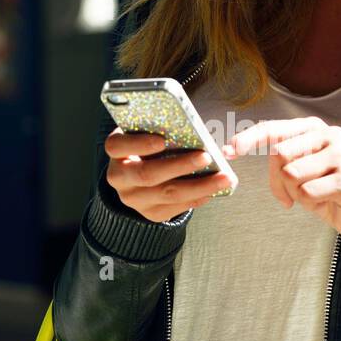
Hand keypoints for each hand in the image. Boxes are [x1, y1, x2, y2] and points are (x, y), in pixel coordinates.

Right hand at [103, 128, 237, 223]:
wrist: (140, 174)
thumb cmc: (149, 144)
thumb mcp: (148, 131)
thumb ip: (162, 127)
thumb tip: (193, 128)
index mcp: (116, 151)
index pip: (118, 146)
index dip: (139, 143)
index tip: (162, 139)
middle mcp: (119, 177)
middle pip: (148, 174)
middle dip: (180, 165)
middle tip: (206, 157)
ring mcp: (134, 199)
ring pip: (168, 194)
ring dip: (200, 186)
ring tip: (224, 177)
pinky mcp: (150, 213)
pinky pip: (177, 208)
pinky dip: (198, 197)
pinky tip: (214, 189)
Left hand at [223, 116, 340, 263]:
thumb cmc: (325, 192)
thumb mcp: (298, 172)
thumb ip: (277, 158)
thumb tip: (233, 147)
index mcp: (314, 128)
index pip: (273, 129)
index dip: (248, 139)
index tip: (228, 151)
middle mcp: (330, 134)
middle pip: (280, 154)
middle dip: (278, 180)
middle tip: (290, 195)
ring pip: (292, 174)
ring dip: (296, 192)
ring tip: (314, 194)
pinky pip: (307, 192)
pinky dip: (309, 203)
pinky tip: (326, 202)